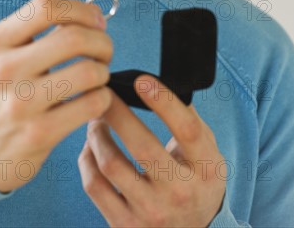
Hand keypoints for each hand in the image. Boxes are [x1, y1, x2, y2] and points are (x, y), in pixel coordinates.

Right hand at [0, 0, 112, 191]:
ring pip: (89, 71)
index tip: (96, 21)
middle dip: (102, 42)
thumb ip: (34, 32)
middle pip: (74, 37)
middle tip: (103, 52)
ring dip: (103, 72)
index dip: (81, 10)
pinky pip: (93, 103)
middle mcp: (5, 69)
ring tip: (97, 78)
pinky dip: (103, 98)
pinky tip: (93, 100)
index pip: (46, 7)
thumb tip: (90, 14)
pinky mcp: (40, 133)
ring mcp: (22, 103)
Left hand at [78, 75, 225, 226]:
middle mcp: (180, 192)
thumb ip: (188, 119)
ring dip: (97, 134)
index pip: (187, 130)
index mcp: (205, 168)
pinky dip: (86, 159)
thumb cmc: (197, 180)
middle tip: (103, 93)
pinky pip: (94, 186)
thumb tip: (159, 84)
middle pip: (142, 146)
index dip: (164, 101)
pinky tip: (91, 146)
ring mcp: (151, 212)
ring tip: (96, 119)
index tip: (141, 80)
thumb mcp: (207, 151)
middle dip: (116, 112)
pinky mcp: (125, 225)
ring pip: (111, 164)